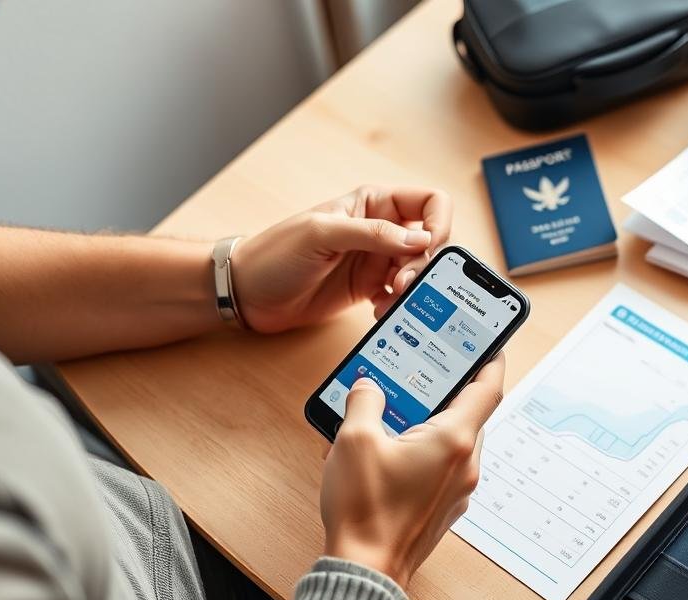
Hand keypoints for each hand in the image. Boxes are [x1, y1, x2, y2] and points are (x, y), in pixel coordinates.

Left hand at [231, 186, 451, 333]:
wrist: (247, 293)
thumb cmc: (274, 254)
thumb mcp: (321, 234)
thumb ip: (372, 234)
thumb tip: (420, 241)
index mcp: (373, 203)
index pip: (429, 201)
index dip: (439, 223)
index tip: (429, 248)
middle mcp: (380, 229)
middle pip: (430, 241)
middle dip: (424, 264)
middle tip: (402, 283)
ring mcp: (375, 260)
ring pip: (418, 272)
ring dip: (412, 289)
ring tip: (389, 300)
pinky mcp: (369, 288)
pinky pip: (400, 296)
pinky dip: (398, 305)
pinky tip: (379, 311)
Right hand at [319, 354, 505, 588]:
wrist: (366, 571)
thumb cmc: (366, 511)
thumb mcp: (354, 440)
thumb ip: (364, 401)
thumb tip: (368, 387)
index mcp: (454, 441)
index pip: (488, 388)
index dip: (490, 360)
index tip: (489, 343)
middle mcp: (466, 466)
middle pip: (470, 414)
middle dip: (447, 392)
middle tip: (424, 375)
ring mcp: (458, 491)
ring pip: (455, 442)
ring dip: (432, 424)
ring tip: (396, 414)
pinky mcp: (444, 508)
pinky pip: (443, 468)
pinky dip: (425, 452)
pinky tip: (390, 451)